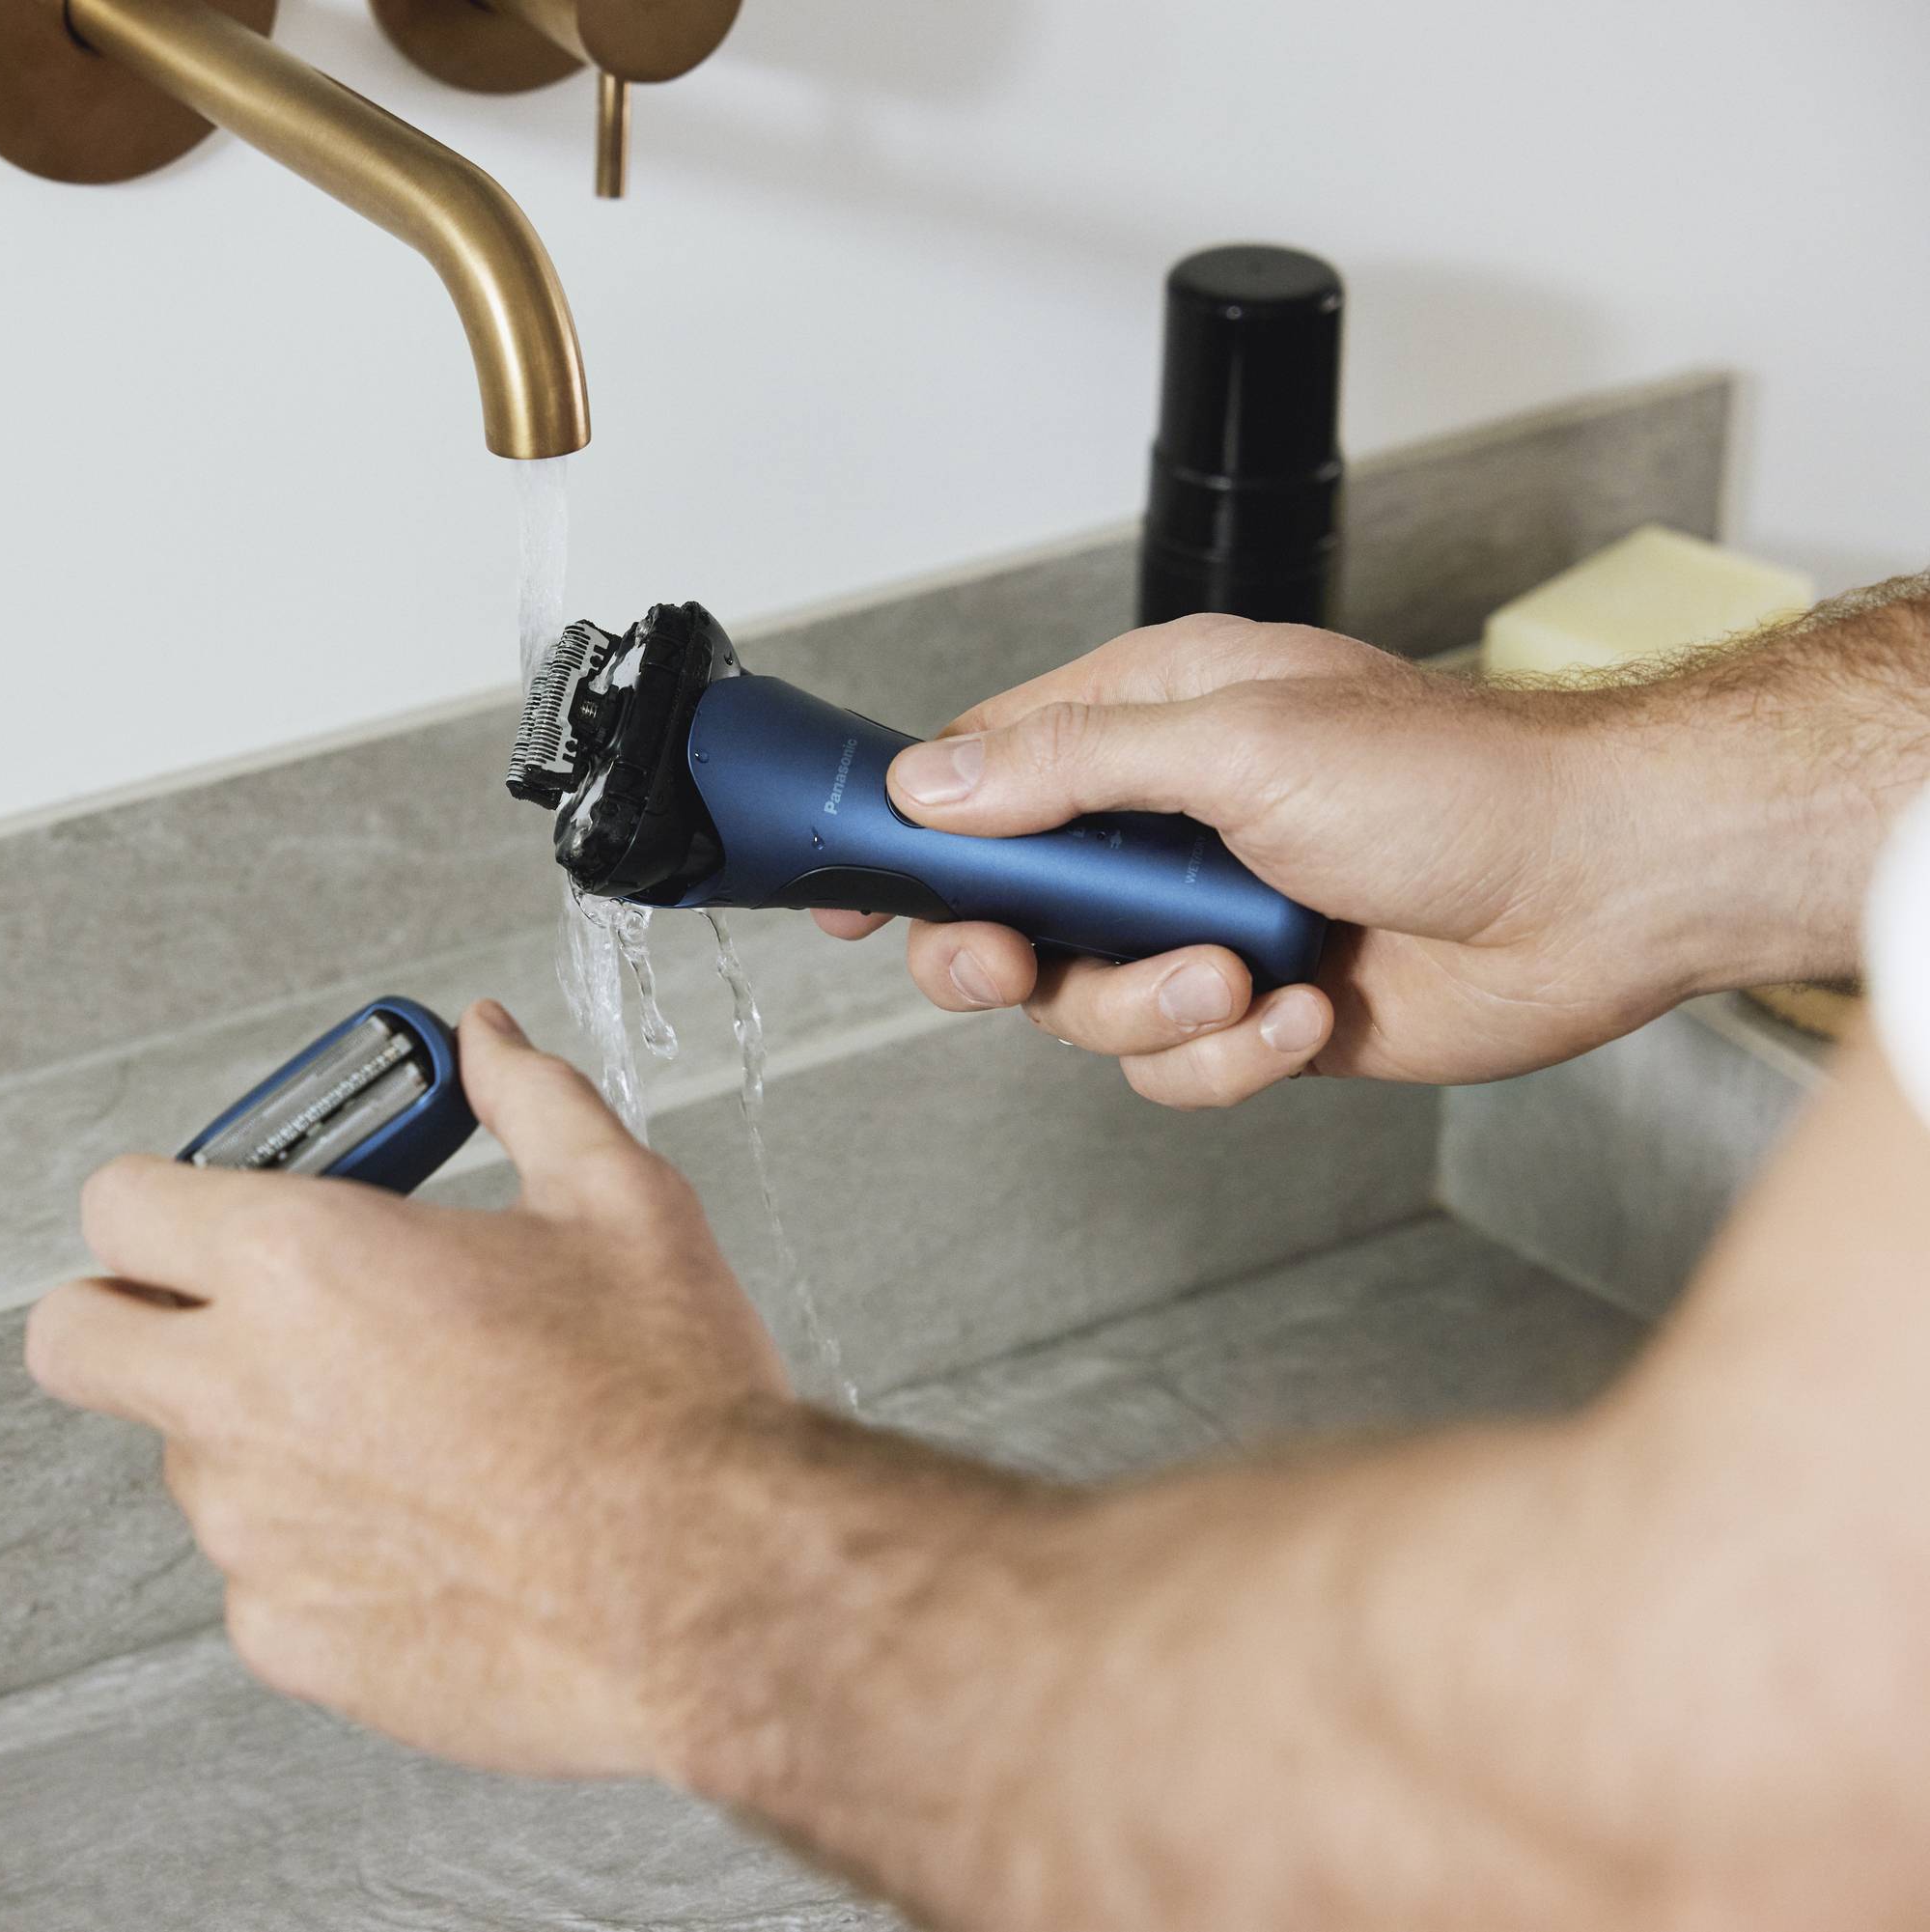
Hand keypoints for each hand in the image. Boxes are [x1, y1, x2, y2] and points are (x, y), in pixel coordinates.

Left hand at [25, 1000, 792, 1779]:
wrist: (714, 1585)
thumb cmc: (666, 1404)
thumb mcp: (616, 1200)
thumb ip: (527, 1100)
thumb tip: (490, 1044)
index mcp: (300, 1260)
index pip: (116, 1204)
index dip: (160, 1198)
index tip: (211, 1209)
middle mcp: (242, 1390)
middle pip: (73, 1337)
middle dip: (126, 1313)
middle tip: (225, 1310)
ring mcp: (251, 1525)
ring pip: (182, 1463)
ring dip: (251, 1438)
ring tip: (393, 1430)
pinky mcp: (286, 1633)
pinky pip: (257, 1577)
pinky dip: (314, 1553)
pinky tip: (421, 1531)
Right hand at [818, 615, 1712, 1107]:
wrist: (1604, 889)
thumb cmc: (1456, 782)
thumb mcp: (1237, 744)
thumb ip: (1068, 765)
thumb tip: (932, 782)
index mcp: (1151, 721)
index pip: (980, 772)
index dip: (907, 834)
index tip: (849, 890)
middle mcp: (1166, 824)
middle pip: (1004, 911)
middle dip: (999, 956)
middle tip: (1006, 970)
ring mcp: (1207, 919)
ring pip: (1084, 1004)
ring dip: (1148, 1009)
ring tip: (1238, 976)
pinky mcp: (1257, 1009)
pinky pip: (1177, 1064)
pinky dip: (1226, 1055)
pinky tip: (1297, 1014)